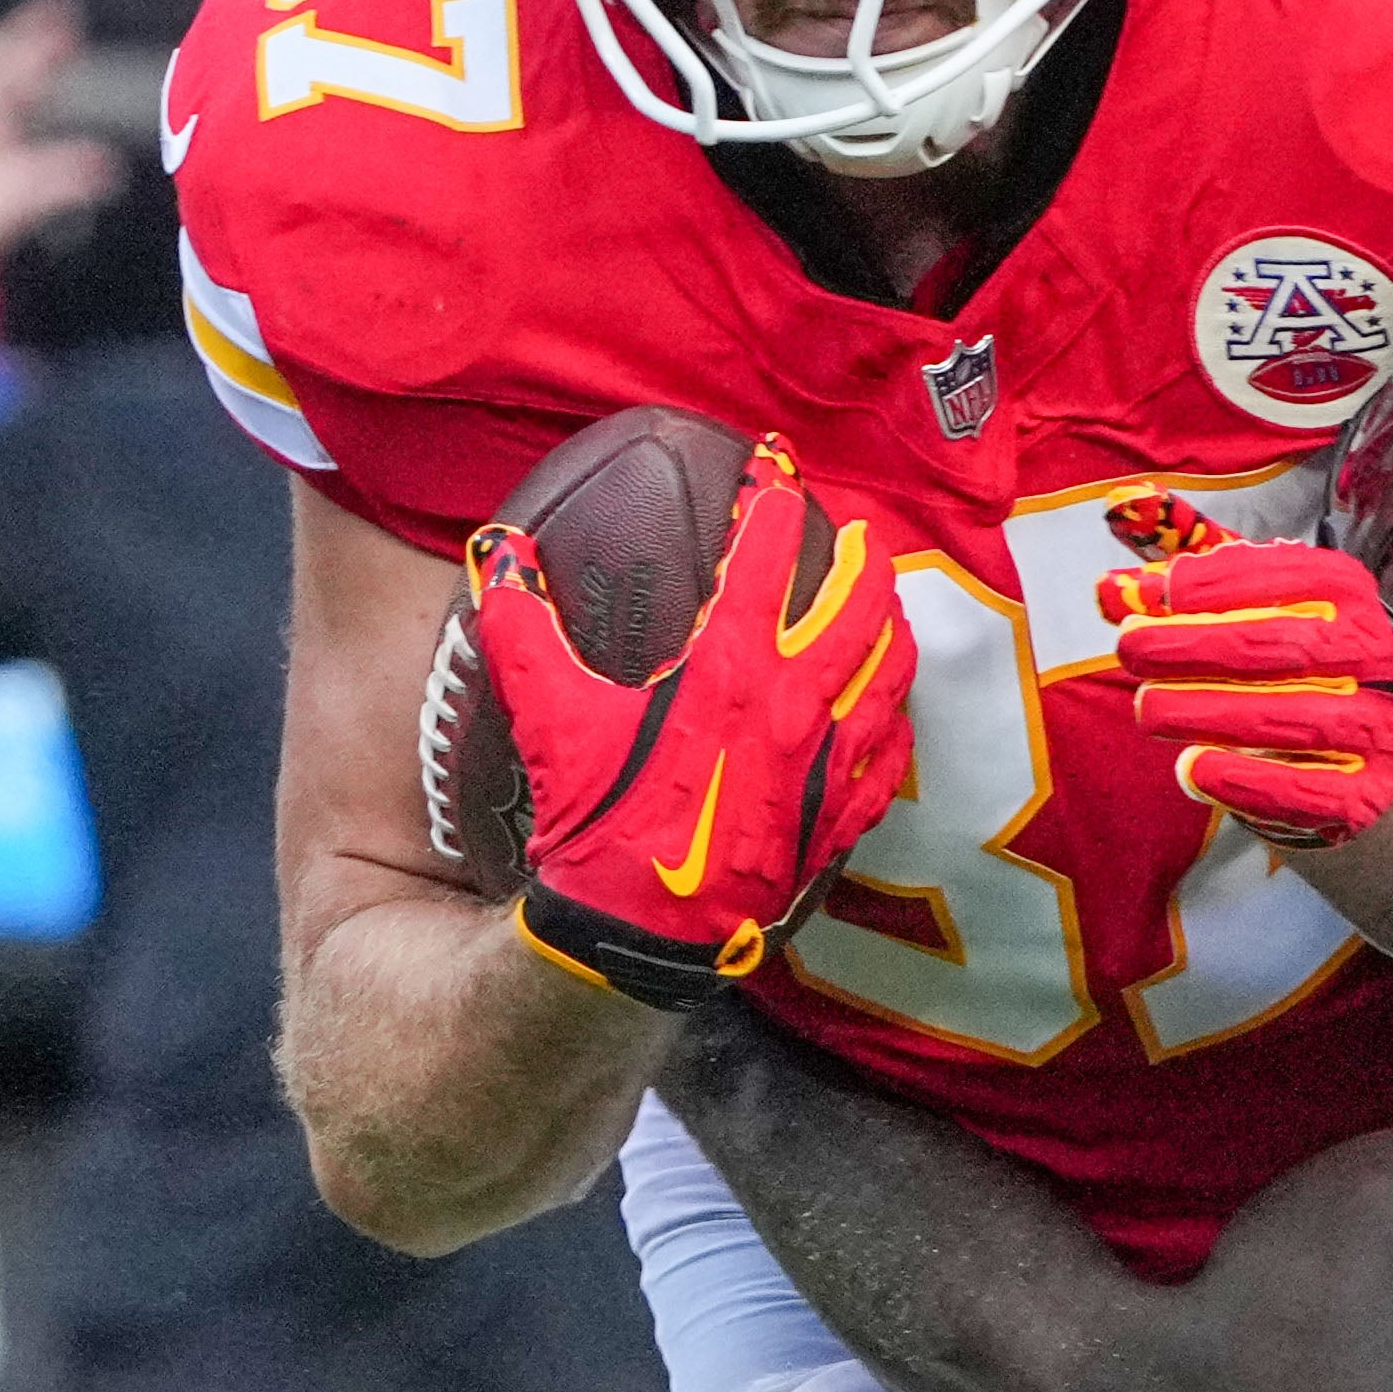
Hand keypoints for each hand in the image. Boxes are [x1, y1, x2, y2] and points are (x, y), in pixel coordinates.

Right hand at [474, 457, 915, 1009]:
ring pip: (890, 670)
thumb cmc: (599, 823)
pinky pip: (892, 754)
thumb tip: (496, 555)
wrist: (641, 932)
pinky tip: (888, 710)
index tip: (773, 459)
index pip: (768, 550)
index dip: (773, 493)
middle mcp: (797, 703)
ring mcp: (829, 762)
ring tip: (883, 603)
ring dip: (891, 626)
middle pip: (860, 601)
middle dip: (861, 553)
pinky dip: (895, 720)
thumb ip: (521, 626)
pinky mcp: (841, 817)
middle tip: (854, 529)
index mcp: (730, 664)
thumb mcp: (549, 717)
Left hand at [1074, 533, 1392, 844]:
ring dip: (1213, 713)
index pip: (1290, 577)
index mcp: (1346, 593)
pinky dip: (1248, 781)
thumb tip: (1108, 549)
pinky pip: (1307, 790)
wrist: (1338, 761)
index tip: (1153, 595)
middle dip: (1199, 646)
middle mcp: (1372, 653)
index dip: (1218, 585)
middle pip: (1285, 646)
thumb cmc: (1274, 666)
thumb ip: (1180, 577)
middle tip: (1132, 651)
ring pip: (1295, 719)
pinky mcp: (1363, 794)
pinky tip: (1195, 769)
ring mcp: (1374, 726)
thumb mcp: (1236, 605)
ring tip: (1149, 711)